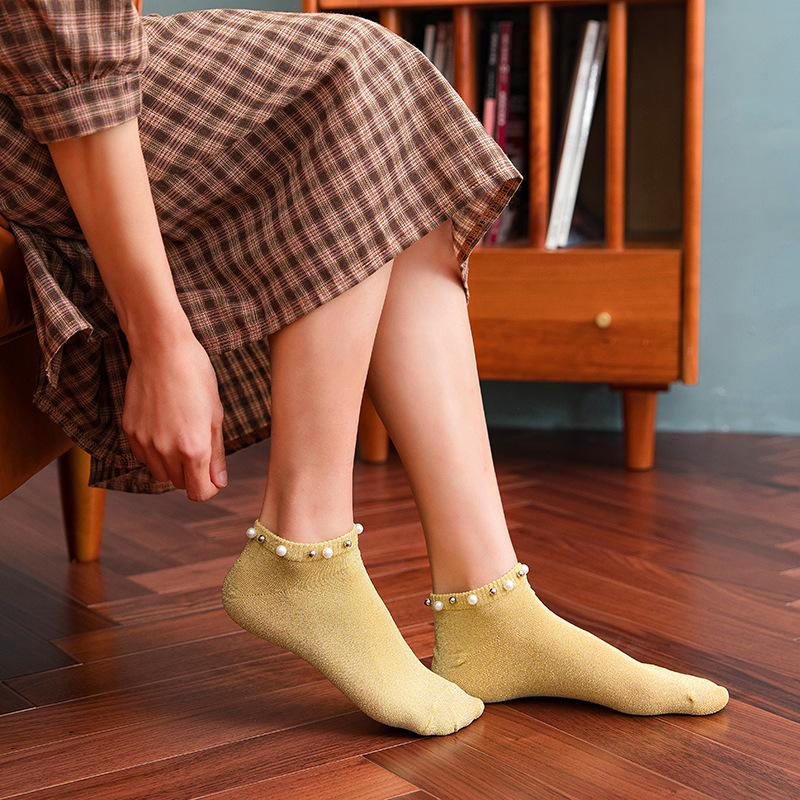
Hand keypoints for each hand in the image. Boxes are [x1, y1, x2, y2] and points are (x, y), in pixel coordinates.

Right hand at [122, 332, 226, 500]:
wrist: (160, 349)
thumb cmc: (195, 376)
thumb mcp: (215, 414)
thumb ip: (216, 453)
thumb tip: (219, 481)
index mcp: (194, 448)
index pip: (199, 492)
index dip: (209, 487)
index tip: (212, 476)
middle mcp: (166, 450)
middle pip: (179, 484)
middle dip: (192, 474)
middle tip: (200, 448)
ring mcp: (144, 442)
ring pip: (160, 473)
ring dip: (172, 465)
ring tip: (181, 436)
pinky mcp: (129, 432)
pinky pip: (143, 457)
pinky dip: (154, 453)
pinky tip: (164, 429)